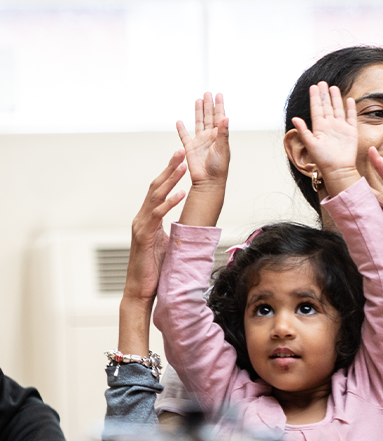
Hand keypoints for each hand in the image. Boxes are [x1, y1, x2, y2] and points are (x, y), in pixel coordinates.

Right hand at [123, 150, 186, 303]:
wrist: (140, 289)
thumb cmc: (153, 267)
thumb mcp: (165, 243)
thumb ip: (171, 229)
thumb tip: (184, 223)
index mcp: (148, 218)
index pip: (159, 190)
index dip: (169, 173)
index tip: (181, 158)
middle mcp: (142, 218)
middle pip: (155, 187)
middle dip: (169, 168)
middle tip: (181, 150)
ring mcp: (141, 226)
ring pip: (155, 197)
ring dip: (170, 180)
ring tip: (183, 165)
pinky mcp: (143, 237)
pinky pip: (156, 216)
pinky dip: (169, 203)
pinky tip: (181, 193)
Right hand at [176, 92, 228, 189]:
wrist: (208, 182)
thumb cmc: (219, 168)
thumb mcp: (223, 148)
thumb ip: (223, 133)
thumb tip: (226, 117)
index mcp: (220, 136)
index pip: (220, 117)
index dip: (219, 106)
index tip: (218, 94)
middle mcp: (210, 137)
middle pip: (209, 117)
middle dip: (208, 105)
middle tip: (207, 93)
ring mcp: (200, 142)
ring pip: (198, 123)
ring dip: (198, 112)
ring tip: (198, 100)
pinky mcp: (190, 148)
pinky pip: (185, 136)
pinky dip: (182, 129)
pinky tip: (179, 121)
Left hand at [290, 82, 359, 196]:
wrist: (338, 169)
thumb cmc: (323, 160)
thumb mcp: (310, 144)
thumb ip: (303, 131)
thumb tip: (294, 118)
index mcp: (319, 127)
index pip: (317, 109)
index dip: (315, 98)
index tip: (313, 87)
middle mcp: (329, 126)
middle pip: (326, 106)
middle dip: (324, 94)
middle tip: (322, 82)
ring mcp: (341, 128)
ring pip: (338, 109)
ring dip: (335, 98)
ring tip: (333, 87)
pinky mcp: (351, 132)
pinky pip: (351, 117)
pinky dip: (350, 109)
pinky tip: (349, 100)